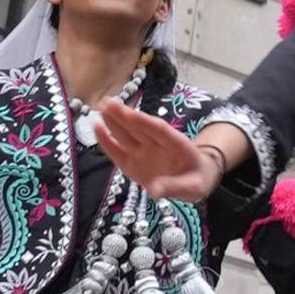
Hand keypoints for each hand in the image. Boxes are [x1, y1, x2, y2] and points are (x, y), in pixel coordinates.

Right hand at [98, 103, 231, 201]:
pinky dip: (107, 141)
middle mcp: (157, 144)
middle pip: (139, 128)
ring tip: (100, 108)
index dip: (144, 122)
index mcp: (176, 145)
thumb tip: (155, 191)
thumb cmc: (196, 180)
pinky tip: (97, 128)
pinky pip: (119, 150)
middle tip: (107, 102)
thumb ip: (176, 187)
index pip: (159, 130)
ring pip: (128, 134)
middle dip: (124, 116)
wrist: (195, 178)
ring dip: (114, 121)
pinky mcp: (132, 160)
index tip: (129, 113)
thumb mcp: (194, 187)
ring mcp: (143, 151)